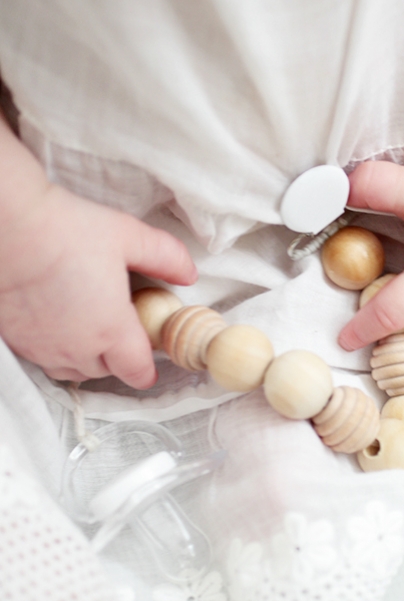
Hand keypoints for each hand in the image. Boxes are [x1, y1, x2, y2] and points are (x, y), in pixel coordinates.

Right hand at [0, 184, 196, 386]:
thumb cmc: (67, 230)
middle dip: (119, 358)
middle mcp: (77, 349)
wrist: (8, 227)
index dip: (148, 368)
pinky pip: (42, 359)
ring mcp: (43, 348)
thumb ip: (166, 257)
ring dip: (86, 359)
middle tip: (120, 327)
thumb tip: (189, 274)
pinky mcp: (15, 341)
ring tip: (90, 329)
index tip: (149, 353)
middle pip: (106, 373)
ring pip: (72, 371)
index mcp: (112, 331)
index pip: (138, 372)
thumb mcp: (130, 237)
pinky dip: (55, 350)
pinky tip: (57, 324)